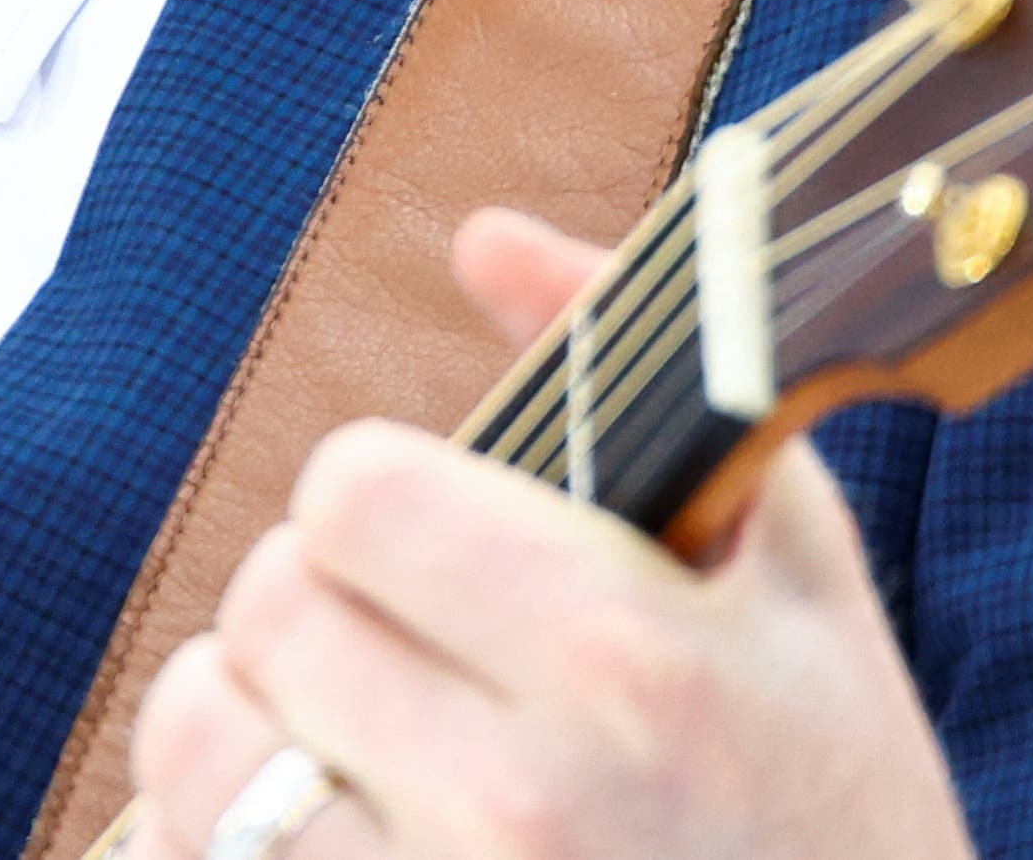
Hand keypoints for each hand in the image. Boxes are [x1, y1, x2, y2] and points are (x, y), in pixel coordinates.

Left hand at [120, 208, 978, 859]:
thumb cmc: (834, 800)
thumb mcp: (793, 577)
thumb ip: (639, 376)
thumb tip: (485, 234)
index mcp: (628, 659)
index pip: (356, 489)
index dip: (380, 501)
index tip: (435, 546)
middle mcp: (524, 800)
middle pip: (268, 607)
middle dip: (319, 612)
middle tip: (400, 653)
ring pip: (198, 748)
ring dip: (246, 731)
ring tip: (345, 750)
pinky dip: (214, 843)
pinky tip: (317, 841)